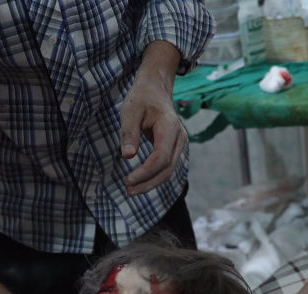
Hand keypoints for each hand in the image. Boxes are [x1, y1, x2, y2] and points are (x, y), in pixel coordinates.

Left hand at [121, 41, 185, 196]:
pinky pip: (167, 167)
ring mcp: (179, 143)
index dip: (145, 172)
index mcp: (169, 127)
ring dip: (151, 183)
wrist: (156, 88)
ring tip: (132, 190)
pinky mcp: (175, 147)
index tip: (128, 180)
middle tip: (128, 191)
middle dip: (148, 183)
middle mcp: (179, 137)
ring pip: (168, 171)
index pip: (161, 157)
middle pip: (167, 169)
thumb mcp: (130, 110)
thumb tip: (127, 156)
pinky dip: (154, 177)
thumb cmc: (141, 97)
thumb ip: (129, 132)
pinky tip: (140, 181)